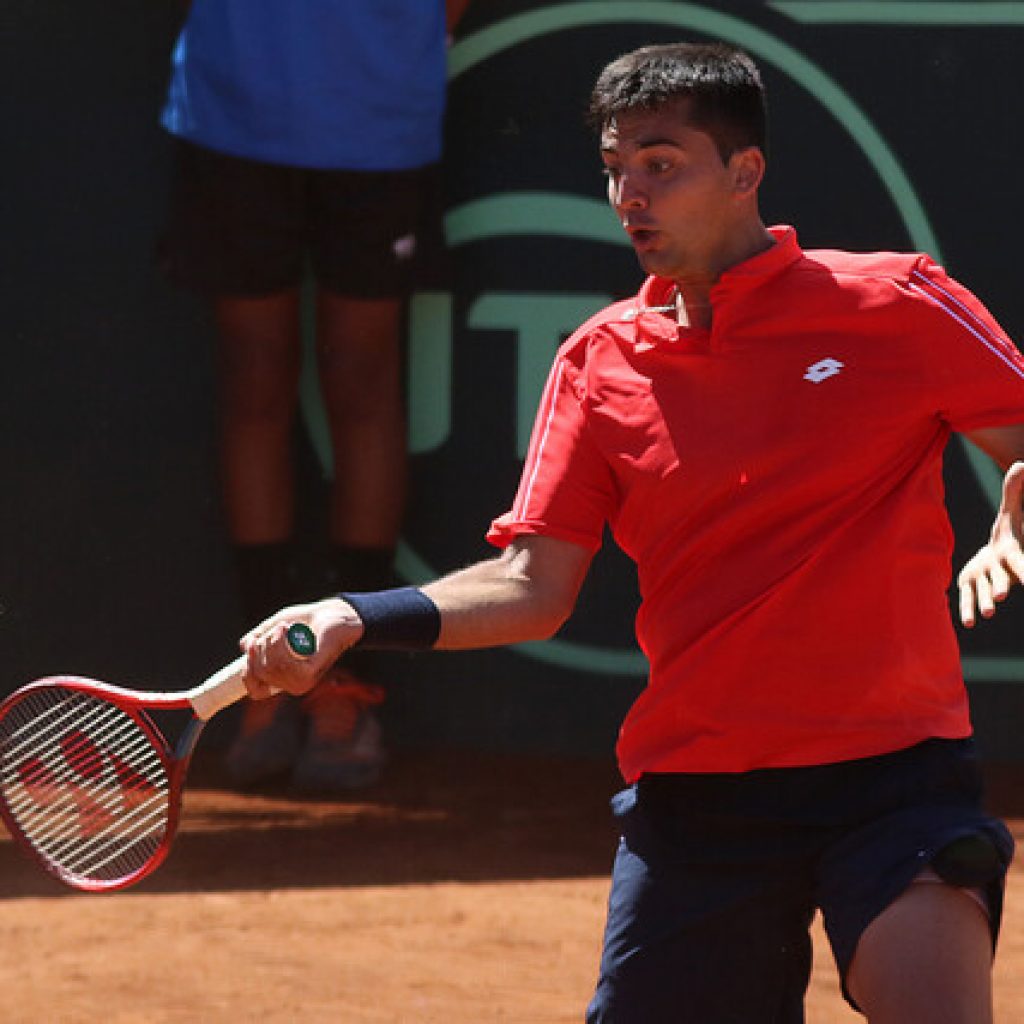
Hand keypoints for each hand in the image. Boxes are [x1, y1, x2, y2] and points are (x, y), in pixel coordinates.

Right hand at [239, 597, 364, 697]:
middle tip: (276, 629)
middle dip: (260, 647)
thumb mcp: (273, 629)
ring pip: (269, 668)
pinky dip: (282, 643)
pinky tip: (290, 630)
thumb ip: (257, 639)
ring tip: (285, 626)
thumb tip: (245, 647)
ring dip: (272, 641)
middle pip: (259, 673)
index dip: (246, 671)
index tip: (251, 646)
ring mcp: (302, 682)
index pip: (255, 691)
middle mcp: (291, 685)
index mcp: (282, 679)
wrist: (333, 615)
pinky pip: (283, 663)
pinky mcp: (311, 673)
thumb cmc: (306, 622)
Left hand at [958, 461, 1023, 626]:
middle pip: (1005, 581)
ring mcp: (988, 580)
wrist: (999, 552)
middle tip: (1001, 596)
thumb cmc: (1008, 531)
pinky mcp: (973, 586)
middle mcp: (1003, 571)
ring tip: (985, 614)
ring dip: (985, 603)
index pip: (1023, 564)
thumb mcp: (1011, 511)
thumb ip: (1015, 490)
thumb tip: (1022, 462)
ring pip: (988, 592)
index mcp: (1013, 554)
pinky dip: (967, 609)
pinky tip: (967, 623)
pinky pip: (969, 599)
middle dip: (1003, 587)